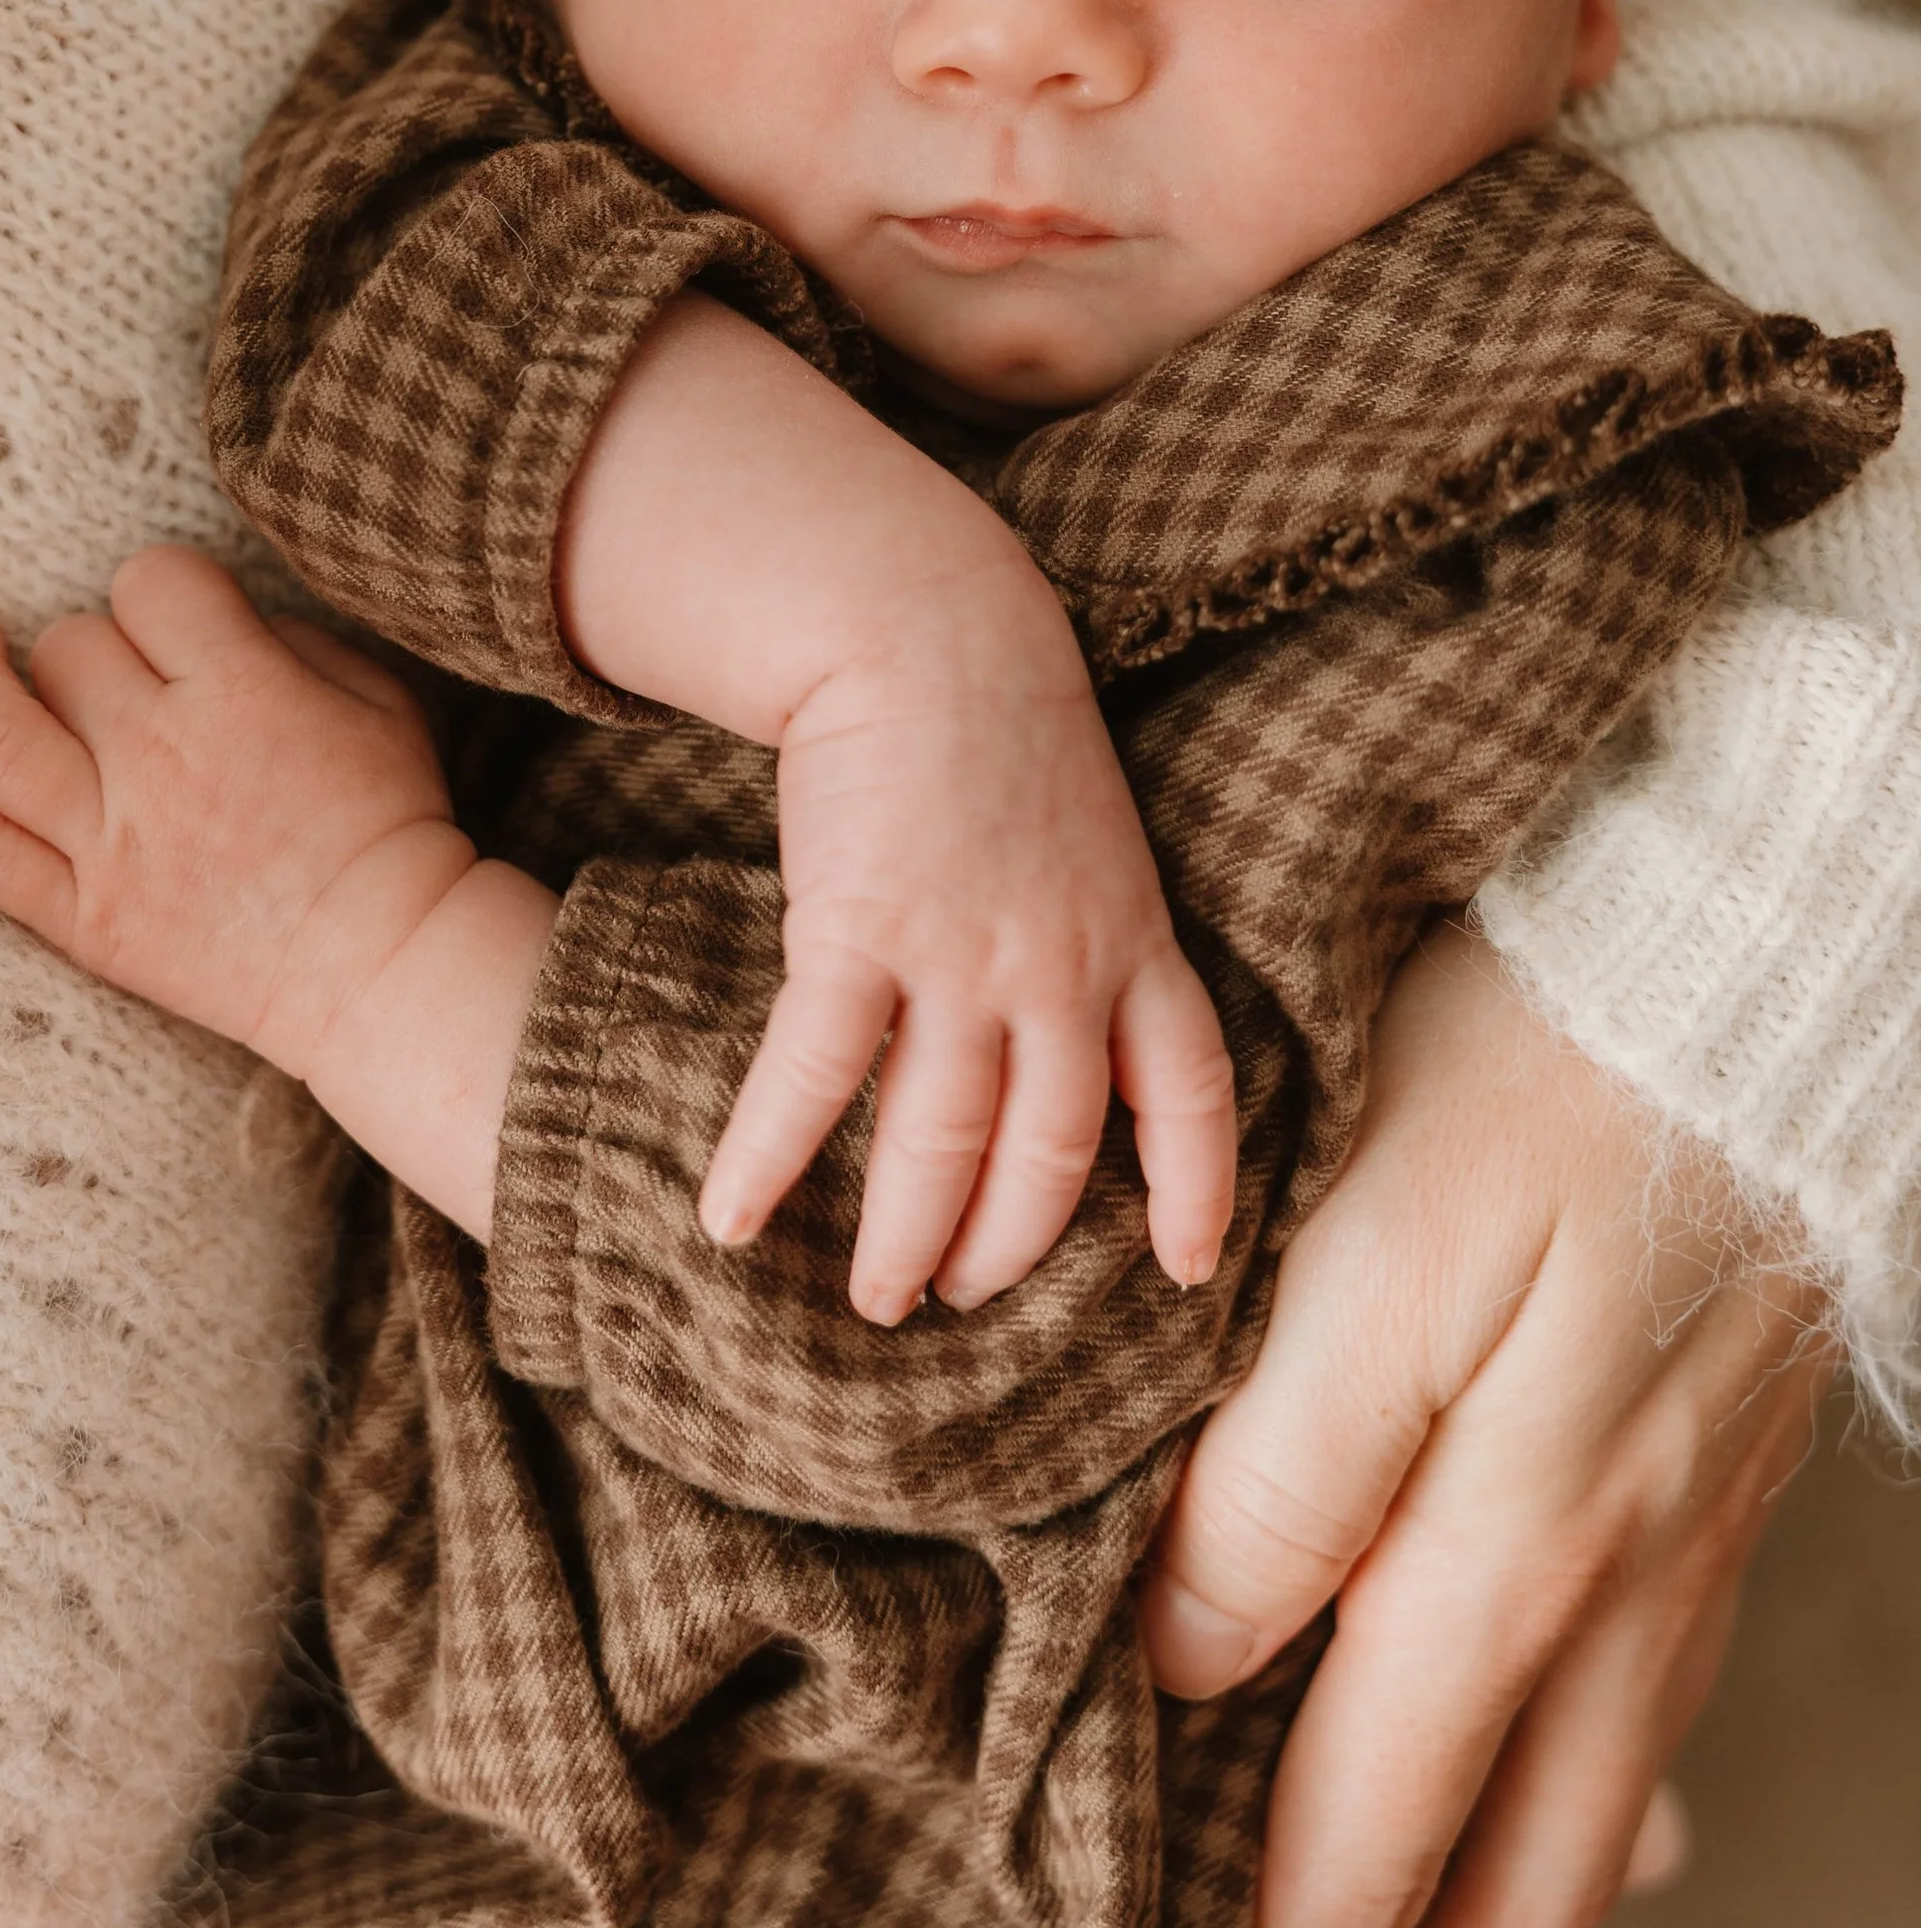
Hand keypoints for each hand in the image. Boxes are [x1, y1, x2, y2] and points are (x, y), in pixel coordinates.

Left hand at [0, 547, 555, 1231]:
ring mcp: (109, 843)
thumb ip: (289, 633)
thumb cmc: (389, 823)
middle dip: (90, 647)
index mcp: (243, 692)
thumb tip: (200, 613)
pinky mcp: (77, 916)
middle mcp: (161, 758)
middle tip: (120, 677)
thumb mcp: (379, 697)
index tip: (176, 621)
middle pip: (70, 649)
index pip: (149, 583)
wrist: (381, 966)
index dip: (160, 591)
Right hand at [700, 564, 1237, 1325]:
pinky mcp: (860, 930)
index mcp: (1135, 945)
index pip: (1191, 1094)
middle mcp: (1064, 969)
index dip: (1198, 1190)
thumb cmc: (1005, 732)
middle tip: (959, 1302)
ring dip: (905, 1238)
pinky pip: (816, 1076)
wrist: (931, 625)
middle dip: (1006, 1248)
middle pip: (1051, 1156)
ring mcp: (965, 955)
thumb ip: (1092, 944)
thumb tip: (1057, 1045)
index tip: (1190, 1270)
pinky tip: (729, 1217)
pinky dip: (770, 1156)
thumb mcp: (1092, 844)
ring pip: (941, 1142)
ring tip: (876, 1301)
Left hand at [1137, 921, 1830, 1927]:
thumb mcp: (1370, 1256)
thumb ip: (1279, 1478)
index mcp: (1504, 1552)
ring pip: (1587, 1816)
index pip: (1361, 1840)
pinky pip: (1645, 1712)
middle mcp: (1612, 1588)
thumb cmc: (1535, 1077)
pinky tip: (1577, 1836)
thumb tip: (1189, 1674)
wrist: (1749, 966)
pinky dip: (1587, 1819)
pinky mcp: (1707, 1477)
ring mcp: (1681, 1543)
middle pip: (1503, 1884)